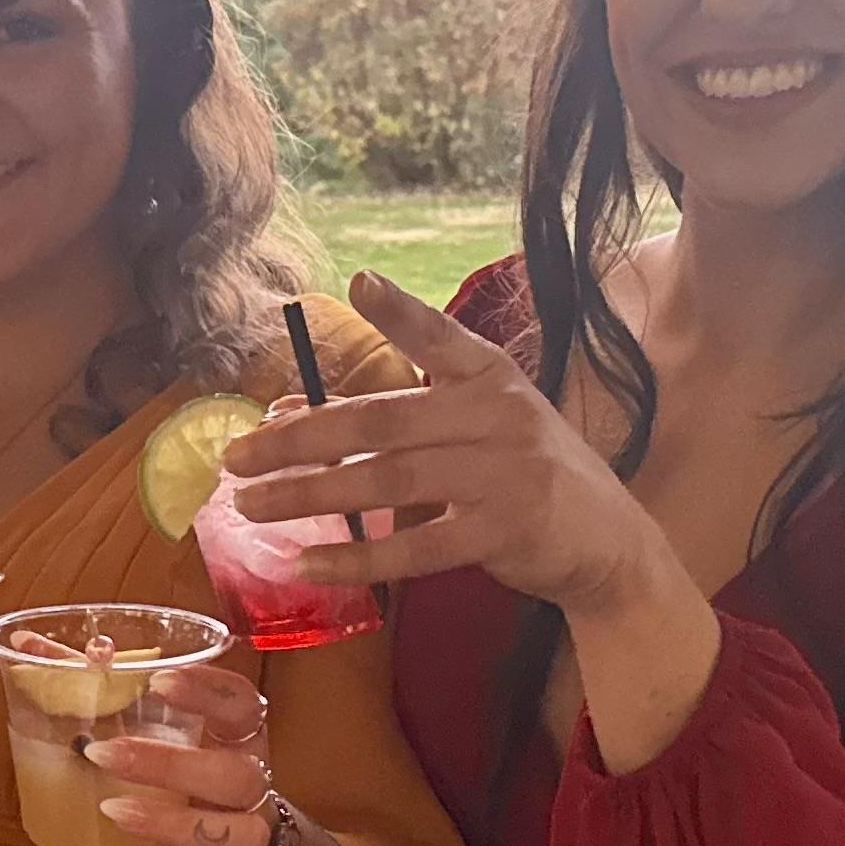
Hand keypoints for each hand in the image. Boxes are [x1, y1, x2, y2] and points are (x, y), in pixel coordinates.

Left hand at [87, 662, 277, 845]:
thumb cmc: (174, 780)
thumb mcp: (143, 734)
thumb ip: (90, 688)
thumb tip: (22, 645)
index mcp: (235, 739)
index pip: (241, 705)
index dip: (209, 690)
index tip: (159, 679)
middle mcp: (249, 791)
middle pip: (235, 774)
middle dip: (172, 762)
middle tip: (102, 751)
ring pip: (233, 837)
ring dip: (173, 824)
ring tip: (112, 810)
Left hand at [221, 269, 671, 613]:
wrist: (607, 542)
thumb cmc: (521, 476)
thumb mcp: (475, 429)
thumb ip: (397, 418)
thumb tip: (289, 415)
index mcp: (490, 377)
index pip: (440, 336)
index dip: (401, 311)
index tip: (360, 282)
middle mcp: (498, 415)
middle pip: (381, 421)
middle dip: (300, 438)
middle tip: (237, 456)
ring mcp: (503, 473)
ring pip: (388, 480)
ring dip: (310, 495)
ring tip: (250, 506)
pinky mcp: (503, 532)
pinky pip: (417, 548)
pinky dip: (358, 558)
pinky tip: (309, 563)